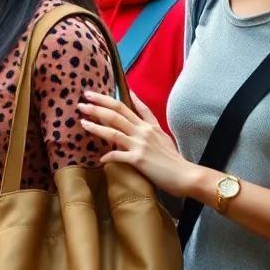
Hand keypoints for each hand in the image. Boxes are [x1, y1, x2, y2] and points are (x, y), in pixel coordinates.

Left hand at [78, 91, 202, 197]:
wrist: (187, 175)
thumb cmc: (173, 158)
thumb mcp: (162, 134)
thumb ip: (149, 121)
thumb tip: (137, 106)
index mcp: (149, 125)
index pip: (129, 106)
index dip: (110, 98)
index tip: (95, 94)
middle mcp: (143, 131)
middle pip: (117, 113)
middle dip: (98, 106)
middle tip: (83, 100)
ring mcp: (140, 145)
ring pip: (114, 131)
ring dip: (96, 126)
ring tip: (82, 122)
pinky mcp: (139, 160)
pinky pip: (118, 156)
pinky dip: (108, 156)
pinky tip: (100, 158)